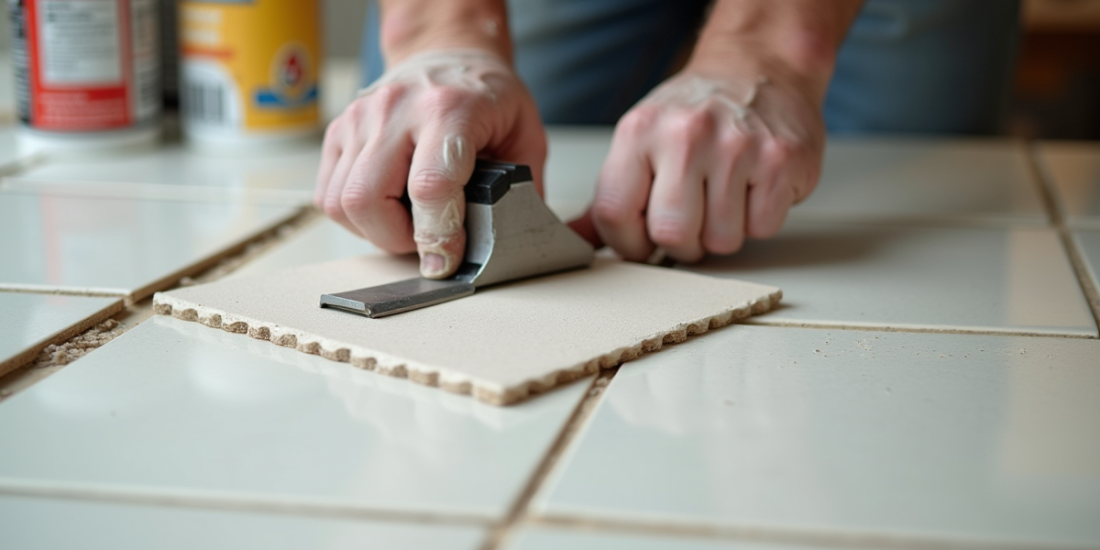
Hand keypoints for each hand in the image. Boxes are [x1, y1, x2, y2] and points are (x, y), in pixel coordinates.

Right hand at [315, 49, 545, 277]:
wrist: (448, 53)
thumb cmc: (485, 96)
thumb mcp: (525, 136)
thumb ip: (519, 191)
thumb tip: (506, 245)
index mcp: (450, 109)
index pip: (429, 186)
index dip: (437, 234)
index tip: (446, 258)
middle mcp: (396, 109)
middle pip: (367, 198)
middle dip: (396, 239)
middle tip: (425, 240)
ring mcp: (360, 118)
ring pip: (340, 203)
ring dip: (374, 230)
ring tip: (406, 222)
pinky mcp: (338, 131)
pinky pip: (327, 194)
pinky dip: (353, 216)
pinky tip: (385, 207)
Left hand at [587, 61, 825, 263]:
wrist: (758, 67)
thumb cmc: (696, 111)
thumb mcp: (640, 138)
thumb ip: (611, 193)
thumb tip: (576, 238)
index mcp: (639, 132)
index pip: (613, 214)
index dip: (628, 244)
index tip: (642, 242)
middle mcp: (686, 135)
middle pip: (671, 234)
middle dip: (682, 244)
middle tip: (692, 219)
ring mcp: (737, 147)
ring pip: (721, 240)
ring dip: (722, 231)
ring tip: (724, 195)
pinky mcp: (781, 161)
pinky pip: (762, 229)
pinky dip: (758, 220)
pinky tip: (753, 187)